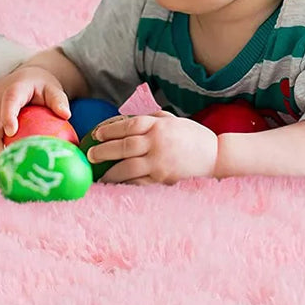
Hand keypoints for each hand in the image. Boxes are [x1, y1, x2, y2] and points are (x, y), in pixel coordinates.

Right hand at [0, 65, 71, 157]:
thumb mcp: (53, 89)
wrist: (26, 78)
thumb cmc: (41, 86)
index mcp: (15, 88)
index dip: (8, 116)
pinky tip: (4, 160)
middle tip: (5, 158)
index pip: (9, 101)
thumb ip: (58, 100)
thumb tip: (66, 115)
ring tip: (4, 163)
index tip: (11, 132)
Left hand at [86, 111, 217, 184]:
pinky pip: (139, 182)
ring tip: (98, 174)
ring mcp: (160, 163)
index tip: (96, 134)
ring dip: (110, 172)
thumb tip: (125, 121)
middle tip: (90, 155)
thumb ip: (151, 119)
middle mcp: (158, 143)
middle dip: (103, 151)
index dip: (109, 130)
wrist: (215, 156)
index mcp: (159, 125)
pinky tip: (116, 184)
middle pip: (124, 146)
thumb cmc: (192, 136)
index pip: (128, 126)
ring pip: (128, 167)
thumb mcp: (172, 120)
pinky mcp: (163, 180)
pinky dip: (126, 183)